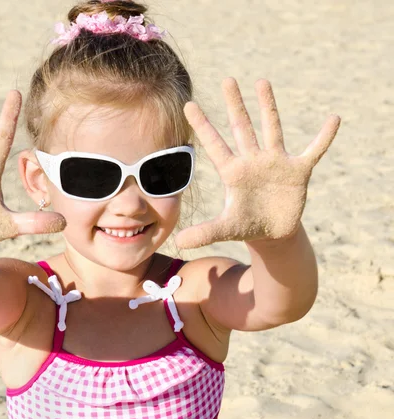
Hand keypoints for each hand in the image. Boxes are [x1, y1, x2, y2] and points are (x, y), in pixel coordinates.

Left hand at [176, 78, 339, 248]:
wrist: (273, 232)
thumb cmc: (246, 225)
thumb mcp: (226, 229)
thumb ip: (204, 232)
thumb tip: (180, 243)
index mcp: (233, 172)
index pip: (215, 145)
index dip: (203, 126)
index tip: (189, 105)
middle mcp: (252, 161)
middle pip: (242, 128)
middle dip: (235, 105)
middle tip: (227, 80)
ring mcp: (275, 163)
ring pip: (271, 129)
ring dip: (268, 106)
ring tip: (261, 82)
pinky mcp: (298, 171)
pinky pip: (314, 150)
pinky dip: (324, 137)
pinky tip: (334, 119)